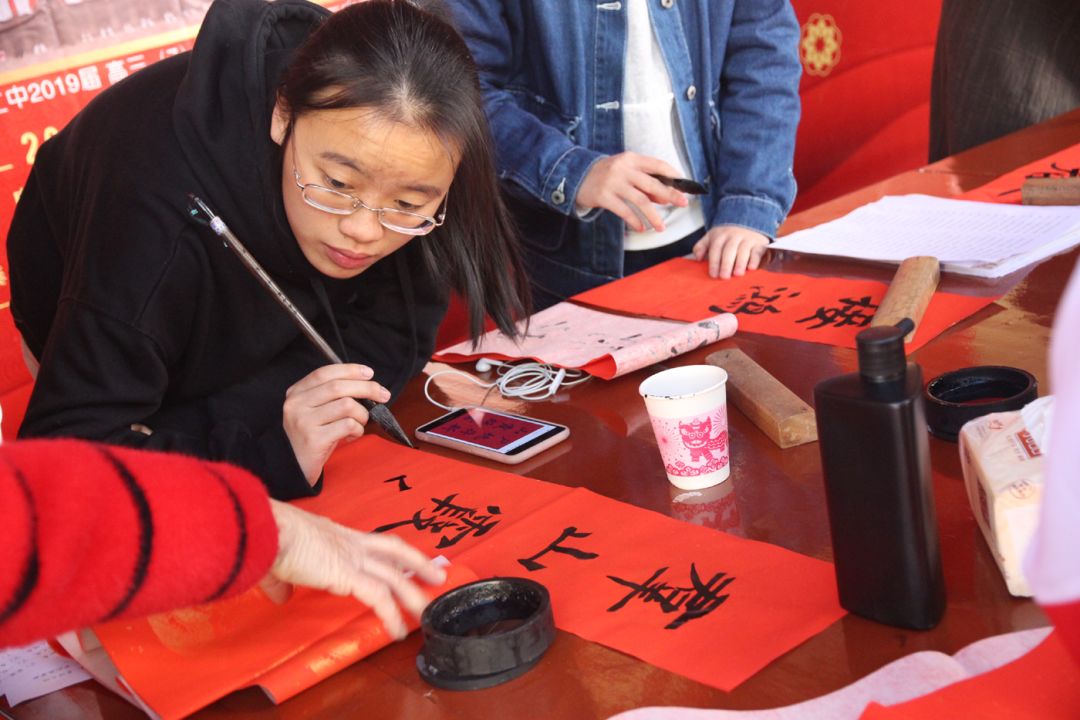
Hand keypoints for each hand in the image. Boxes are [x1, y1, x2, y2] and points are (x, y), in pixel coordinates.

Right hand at [262, 500, 446, 638]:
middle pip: (393, 551)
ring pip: (394, 575)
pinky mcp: (347, 573)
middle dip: (417, 563)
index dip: (389, 553)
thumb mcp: (278, 561)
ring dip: (412, 594)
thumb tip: (281, 596)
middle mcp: (349, 542)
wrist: (264, 530)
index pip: (371, 543)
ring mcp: (351, 556)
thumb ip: (282, 582)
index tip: (401, 562)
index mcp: (334, 535)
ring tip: (425, 612)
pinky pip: (378, 597)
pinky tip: (396, 630)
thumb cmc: (266, 539)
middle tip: (435, 576)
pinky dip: (390, 614)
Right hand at [283, 363, 389, 484]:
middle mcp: (296, 404)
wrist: (292, 468)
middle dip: (367, 388)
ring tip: (359, 424)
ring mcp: (304, 422)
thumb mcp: (316, 412)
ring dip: (362, 415)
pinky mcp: (314, 439)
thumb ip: (333, 396)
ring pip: (347, 405)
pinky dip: (357, 430)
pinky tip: (351, 436)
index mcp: (296, 393)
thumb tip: (368, 386)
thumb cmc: (312, 438)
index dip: (350, 370)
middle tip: (383, 395)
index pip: (325, 373)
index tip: (369, 373)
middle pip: (339, 387)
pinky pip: (348, 425)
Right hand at [576, 152, 688, 231]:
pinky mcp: (603, 196)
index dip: (673, 175)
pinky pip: (624, 211)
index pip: (658, 165)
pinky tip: (641, 227)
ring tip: (660, 227)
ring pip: (640, 200)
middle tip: (683, 204)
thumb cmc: (606, 174)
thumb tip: (665, 197)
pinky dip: (635, 221)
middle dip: (670, 195)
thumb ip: (644, 182)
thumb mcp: (626, 172)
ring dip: (653, 216)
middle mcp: (623, 169)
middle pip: (652, 184)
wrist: (576, 176)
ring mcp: (613, 183)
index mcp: (631, 159)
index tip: (684, 186)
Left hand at [692, 225, 770, 278]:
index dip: (714, 262)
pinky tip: (751, 268)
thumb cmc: (727, 235)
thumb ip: (702, 246)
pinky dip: (755, 260)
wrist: (749, 221)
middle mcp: (734, 236)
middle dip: (726, 264)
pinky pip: (757, 251)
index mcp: (721, 235)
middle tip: (724, 277)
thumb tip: (698, 257)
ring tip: (737, 274)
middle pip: (729, 250)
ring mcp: (748, 238)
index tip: (713, 274)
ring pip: (743, 250)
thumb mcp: (712, 237)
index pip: (716, 248)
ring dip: (740, 263)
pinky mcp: (760, 243)